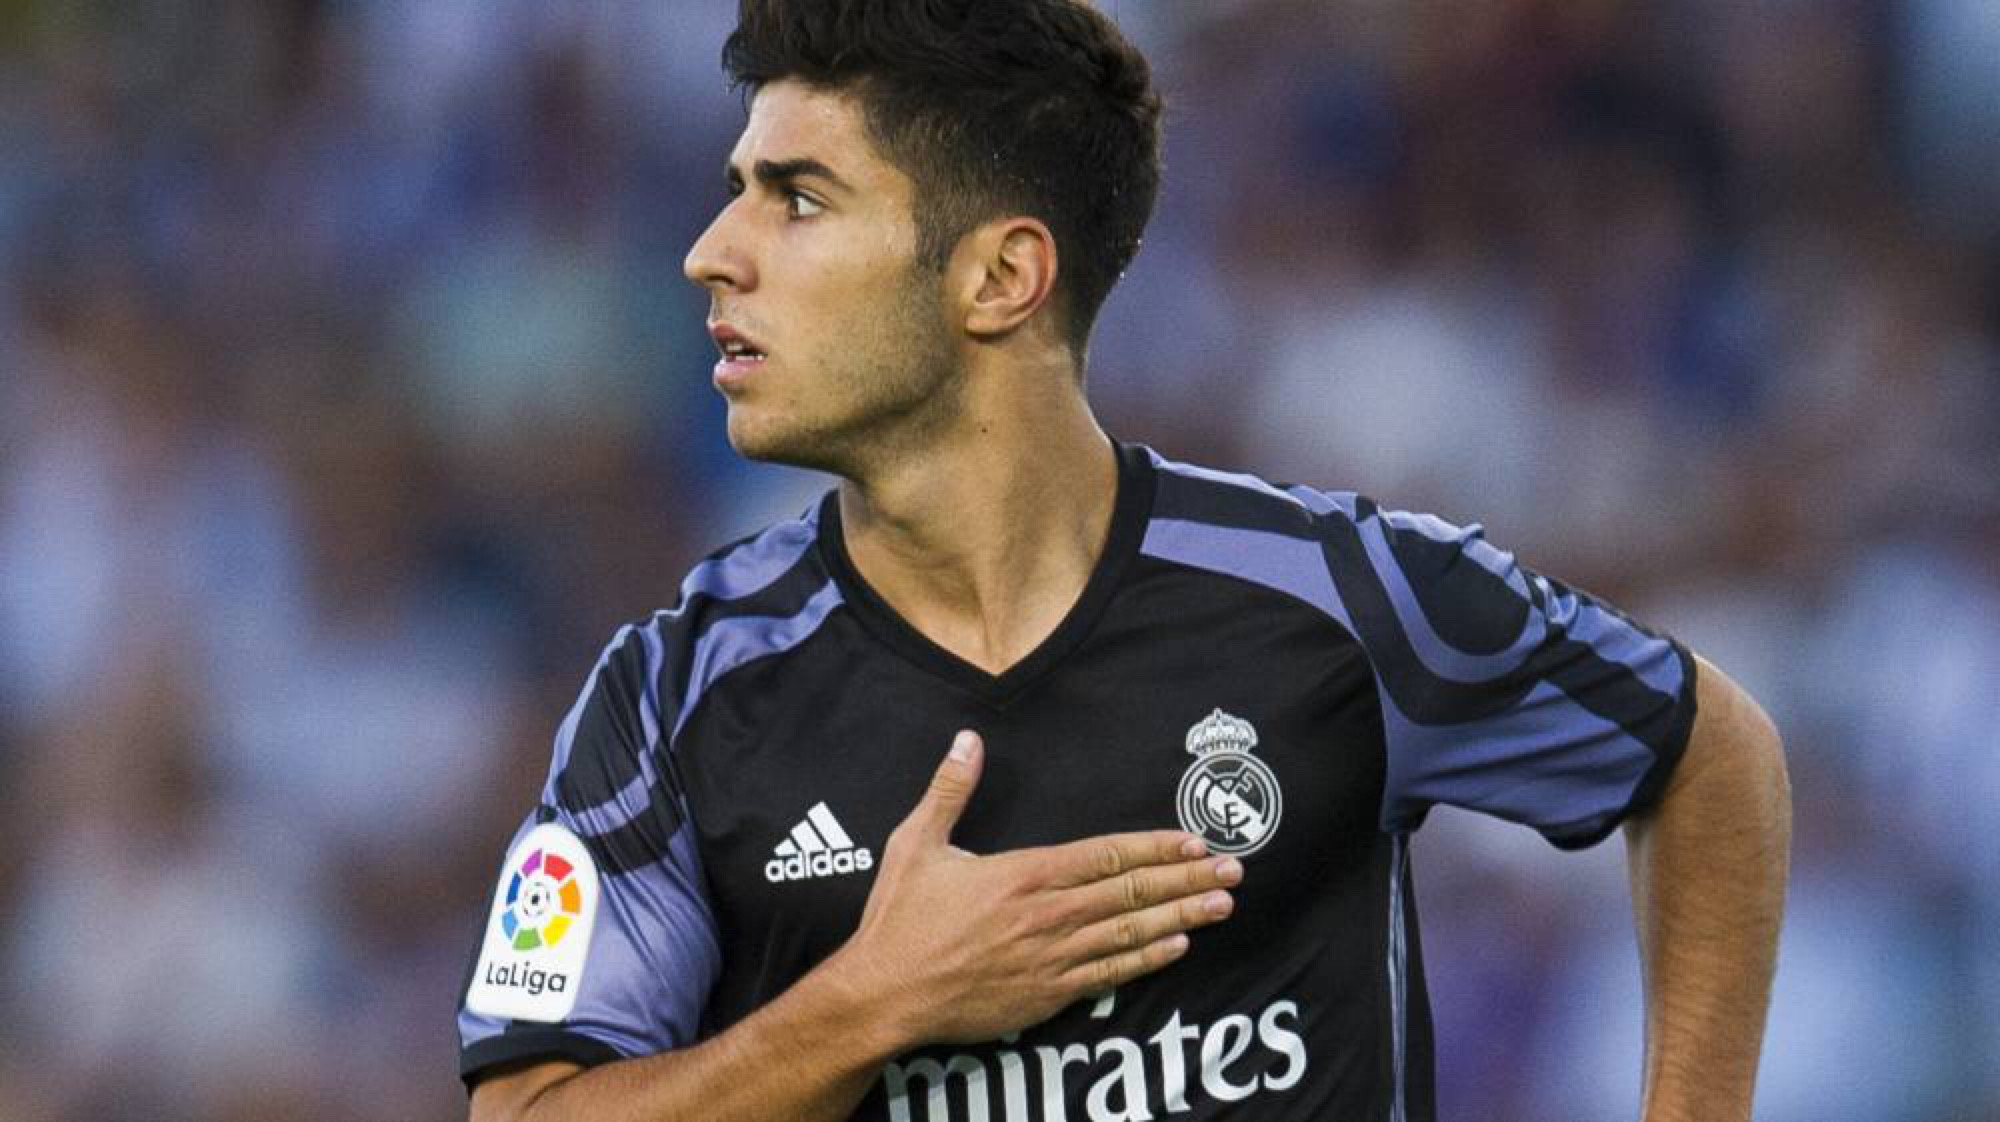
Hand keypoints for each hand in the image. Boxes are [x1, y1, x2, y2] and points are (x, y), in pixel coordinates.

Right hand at [827, 729, 1240, 1046]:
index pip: (1106, 855)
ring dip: (1181, 917)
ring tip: (1222, 906)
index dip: (1155, 848)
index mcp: (1023, 874)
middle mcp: (1047, 915)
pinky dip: (1146, 959)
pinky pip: (1109, 974)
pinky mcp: (1047, 995)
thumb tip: (968, 739)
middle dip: (1187, 880)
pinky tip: (1176, 947)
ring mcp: (1052, 959)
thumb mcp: (917, 843)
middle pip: (1131, 892)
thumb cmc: (899, 920)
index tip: (1195, 841)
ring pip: (1130, 932)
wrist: (883, 995)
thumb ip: (950, 790)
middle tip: (1234, 871)